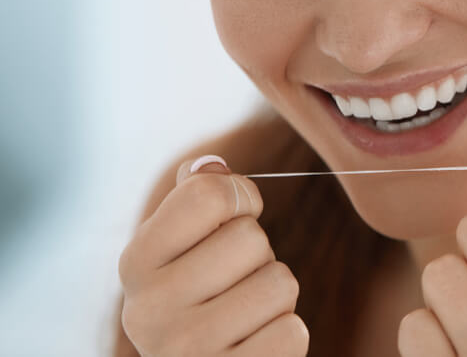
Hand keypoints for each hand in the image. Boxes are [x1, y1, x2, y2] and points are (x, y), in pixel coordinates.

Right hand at [117, 155, 307, 355]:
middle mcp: (147, 309)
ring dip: (276, 296)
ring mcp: (184, 350)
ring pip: (280, 283)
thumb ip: (197, 198)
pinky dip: (286, 334)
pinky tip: (254, 343)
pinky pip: (292, 332)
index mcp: (136, 262)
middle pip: (251, 237)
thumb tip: (212, 165)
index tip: (233, 221)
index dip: (241, 199)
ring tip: (245, 314)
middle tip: (235, 282)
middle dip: (259, 255)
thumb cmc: (201, 297)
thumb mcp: (185, 247)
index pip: (208, 194)